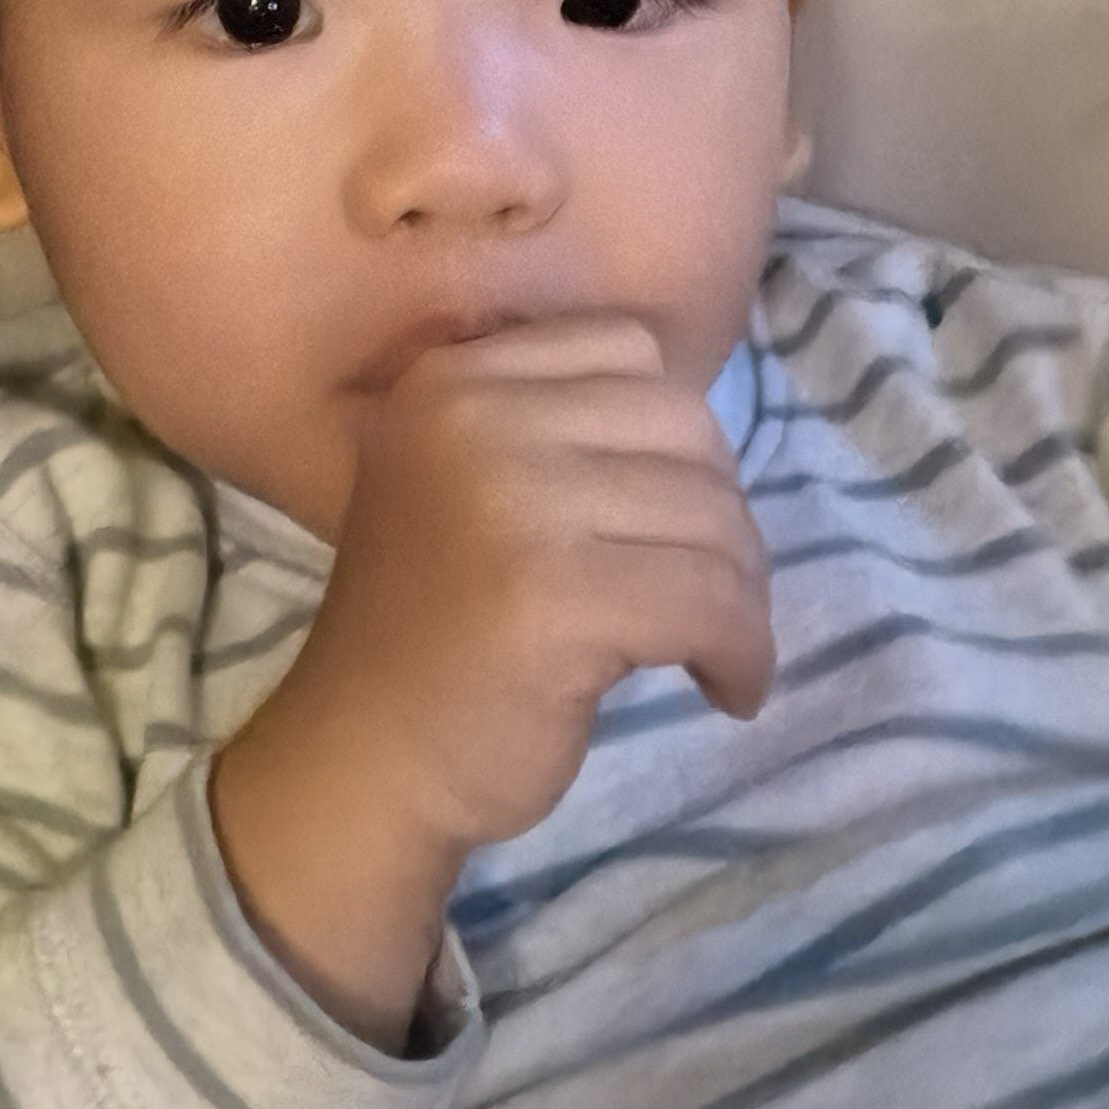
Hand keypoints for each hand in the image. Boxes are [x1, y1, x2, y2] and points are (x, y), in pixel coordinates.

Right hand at [208, 316, 771, 1048]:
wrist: (364, 758)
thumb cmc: (431, 629)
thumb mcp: (462, 481)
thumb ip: (551, 427)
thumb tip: (701, 429)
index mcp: (451, 378)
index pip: (627, 350)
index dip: (672, 439)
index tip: (662, 520)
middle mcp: (474, 417)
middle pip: (684, 429)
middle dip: (721, 519)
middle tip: (706, 598)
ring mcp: (513, 502)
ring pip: (711, 517)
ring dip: (741, 595)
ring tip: (716, 650)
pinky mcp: (556, 597)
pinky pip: (712, 602)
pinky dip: (744, 652)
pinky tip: (725, 689)